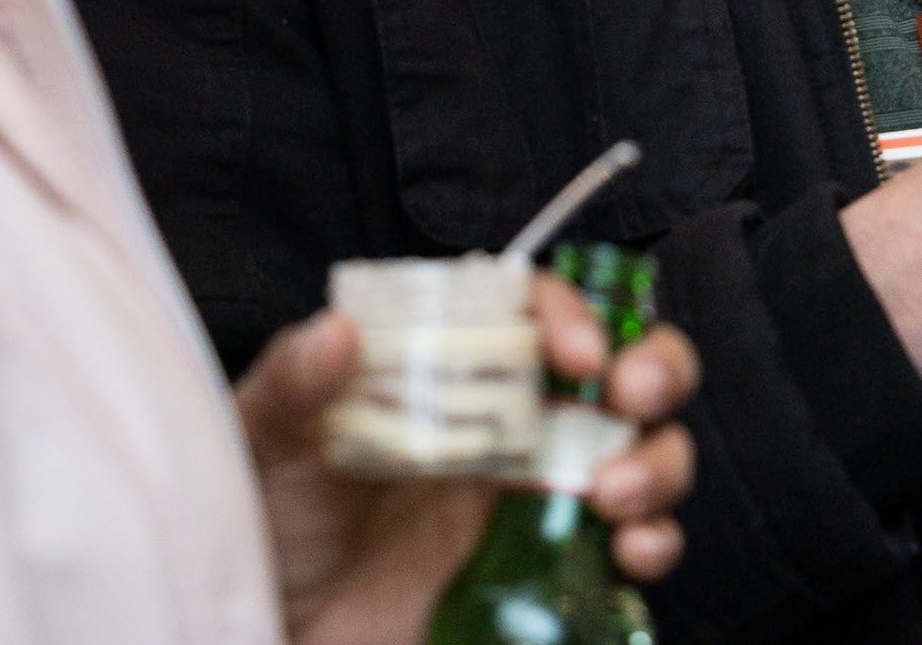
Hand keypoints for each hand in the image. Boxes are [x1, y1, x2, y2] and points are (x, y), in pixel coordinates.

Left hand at [235, 275, 700, 644]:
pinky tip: (630, 551)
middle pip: (621, 366)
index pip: (536, 309)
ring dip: (657, 460)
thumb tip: (337, 331)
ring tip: (612, 495)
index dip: (572, 313)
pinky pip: (635, 542)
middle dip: (654, 366)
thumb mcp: (264, 440)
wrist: (281, 629)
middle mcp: (511, 420)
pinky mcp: (551, 565)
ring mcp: (537, 493)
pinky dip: (657, 540)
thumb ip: (293, 381)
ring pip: (647, 450)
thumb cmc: (269, 523)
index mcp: (453, 368)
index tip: (575, 352)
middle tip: (630, 396)